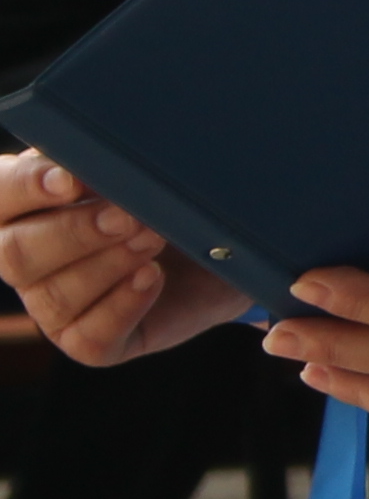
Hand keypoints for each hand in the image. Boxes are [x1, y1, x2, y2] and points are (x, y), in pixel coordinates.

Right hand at [0, 154, 250, 362]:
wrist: (219, 241)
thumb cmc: (164, 190)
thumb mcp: (136, 164)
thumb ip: (103, 158)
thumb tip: (94, 159)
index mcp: (22, 203)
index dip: (26, 189)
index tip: (70, 180)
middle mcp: (25, 257)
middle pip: (14, 254)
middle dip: (76, 232)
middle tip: (128, 215)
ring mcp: (52, 304)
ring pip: (55, 296)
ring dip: (109, 264)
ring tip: (156, 237)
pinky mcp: (88, 340)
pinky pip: (91, 338)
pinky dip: (124, 306)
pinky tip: (152, 277)